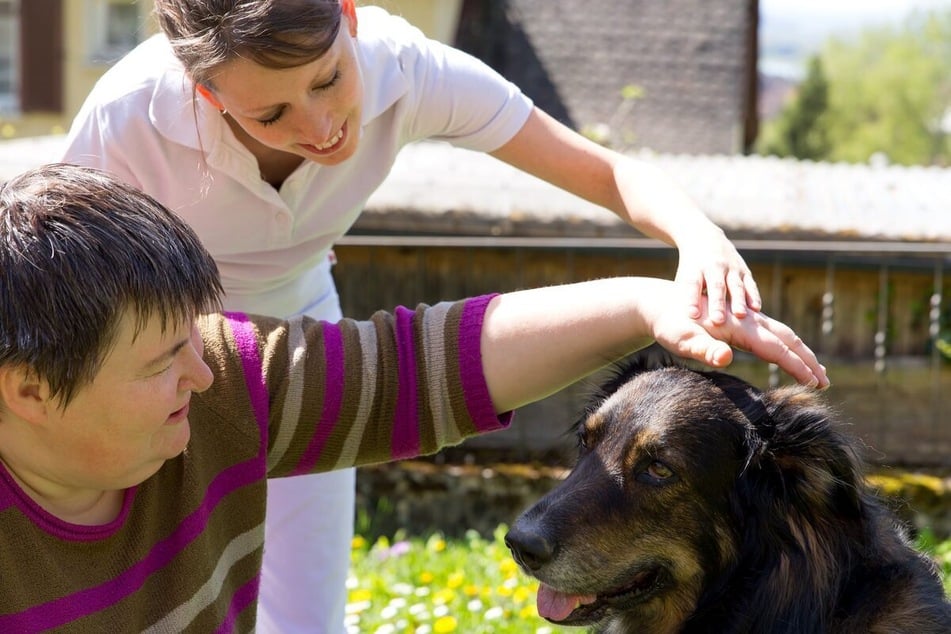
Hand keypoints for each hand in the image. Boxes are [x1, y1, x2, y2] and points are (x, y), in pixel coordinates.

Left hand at [646, 286, 827, 388]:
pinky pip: (772, 333)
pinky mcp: (740, 321)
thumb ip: (703, 349)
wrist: (660, 303)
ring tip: (817, 372)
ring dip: (802, 353)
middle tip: (826, 382)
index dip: (797, 366)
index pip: (776, 348)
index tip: (814, 383)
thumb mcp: (682, 340)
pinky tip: (788, 356)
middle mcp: (748, 319)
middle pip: (787, 339)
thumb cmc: (670, 325)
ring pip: (782, 334)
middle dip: (808, 360)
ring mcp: (746, 318)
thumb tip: (725, 358)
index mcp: (740, 326)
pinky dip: (788, 346)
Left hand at [675, 230, 761, 324]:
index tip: (692, 315)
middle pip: (716, 286)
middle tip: (718, 320)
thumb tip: (683, 324)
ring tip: (740, 316)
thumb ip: (684, 297)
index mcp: (694, 270)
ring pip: (735, 285)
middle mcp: (713, 266)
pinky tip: (757, 309)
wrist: (704, 237)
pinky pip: (749, 284)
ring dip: (738, 300)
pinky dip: (753, 296)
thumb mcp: (683, 278)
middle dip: (717, 304)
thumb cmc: (691, 268)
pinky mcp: (743, 269)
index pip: (692, 285)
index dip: (692, 300)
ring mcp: (730, 267)